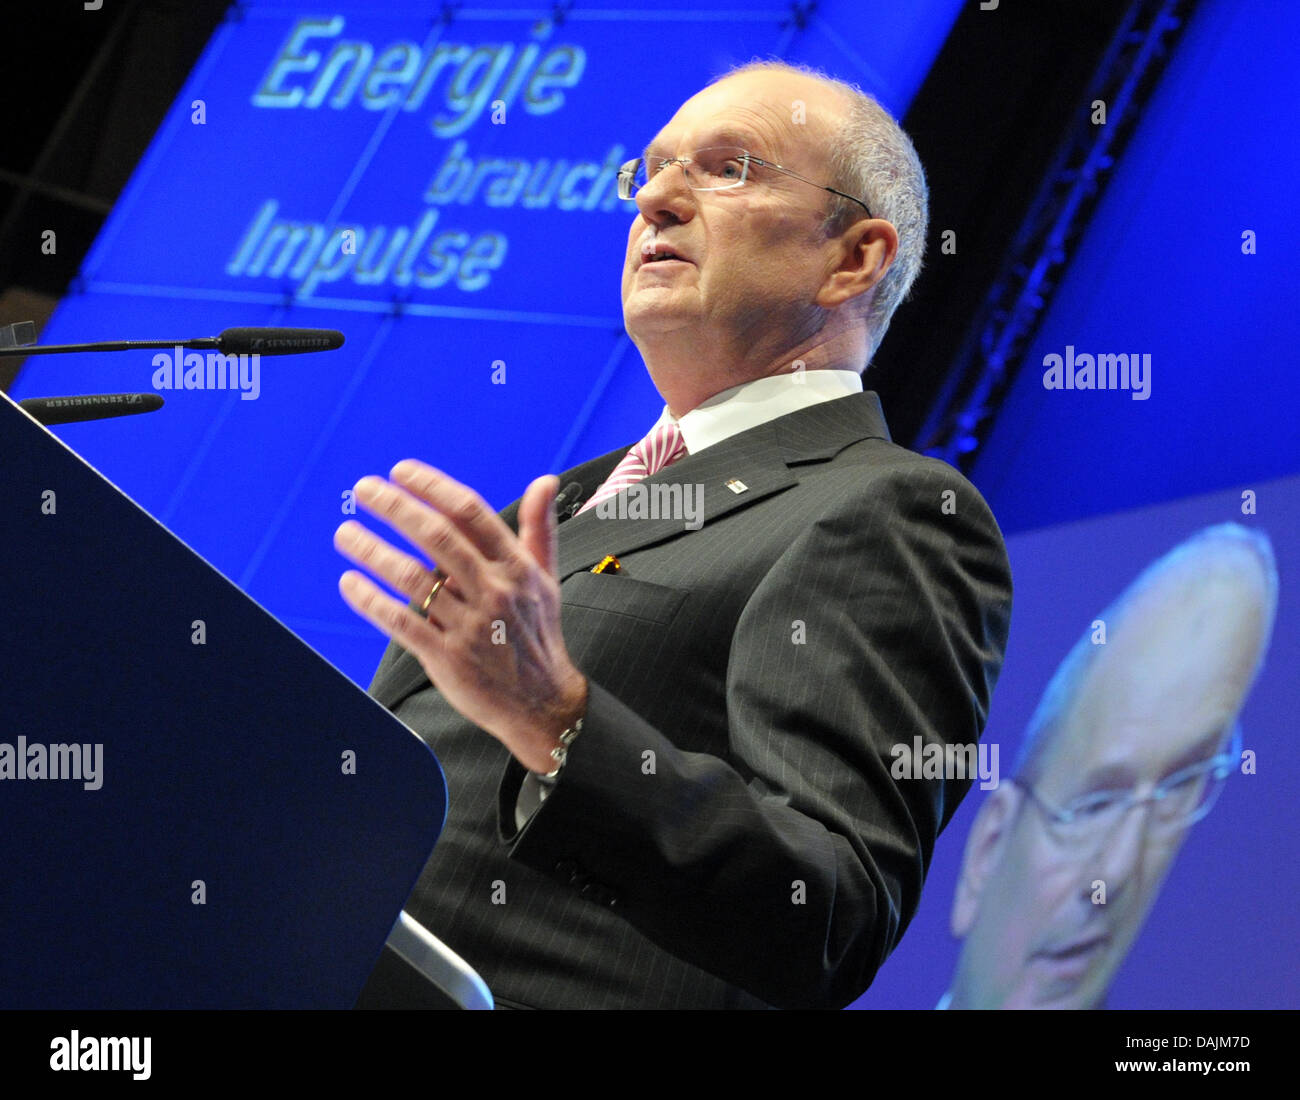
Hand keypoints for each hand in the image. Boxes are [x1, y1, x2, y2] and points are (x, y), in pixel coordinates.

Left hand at [334, 460, 587, 772]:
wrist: (542, 703)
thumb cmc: (536, 633)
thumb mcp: (544, 578)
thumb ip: (540, 527)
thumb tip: (544, 480)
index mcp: (516, 567)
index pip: (470, 513)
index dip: (432, 487)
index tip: (400, 471)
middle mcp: (494, 591)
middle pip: (437, 537)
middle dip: (395, 508)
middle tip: (364, 489)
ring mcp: (469, 626)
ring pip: (411, 579)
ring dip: (372, 551)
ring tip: (344, 534)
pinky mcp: (447, 658)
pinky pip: (401, 622)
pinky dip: (370, 601)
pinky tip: (350, 583)